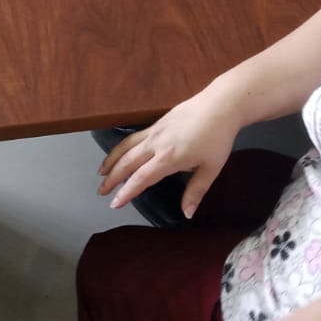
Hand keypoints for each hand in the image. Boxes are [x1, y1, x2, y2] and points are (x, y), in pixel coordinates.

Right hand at [97, 81, 239, 218]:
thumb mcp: (211, 169)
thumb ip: (195, 192)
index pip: (141, 179)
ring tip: (102, 172)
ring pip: (126, 147)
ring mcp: (154, 132)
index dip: (126, 192)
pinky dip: (121, 146)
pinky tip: (120, 152)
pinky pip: (133, 137)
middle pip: (127, 162)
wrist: (219, 106)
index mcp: (168, 159)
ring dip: (111, 160)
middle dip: (112, 178)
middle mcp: (155, 145)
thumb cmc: (217, 139)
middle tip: (101, 191)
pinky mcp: (156, 123)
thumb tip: (186, 214)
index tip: (115, 204)